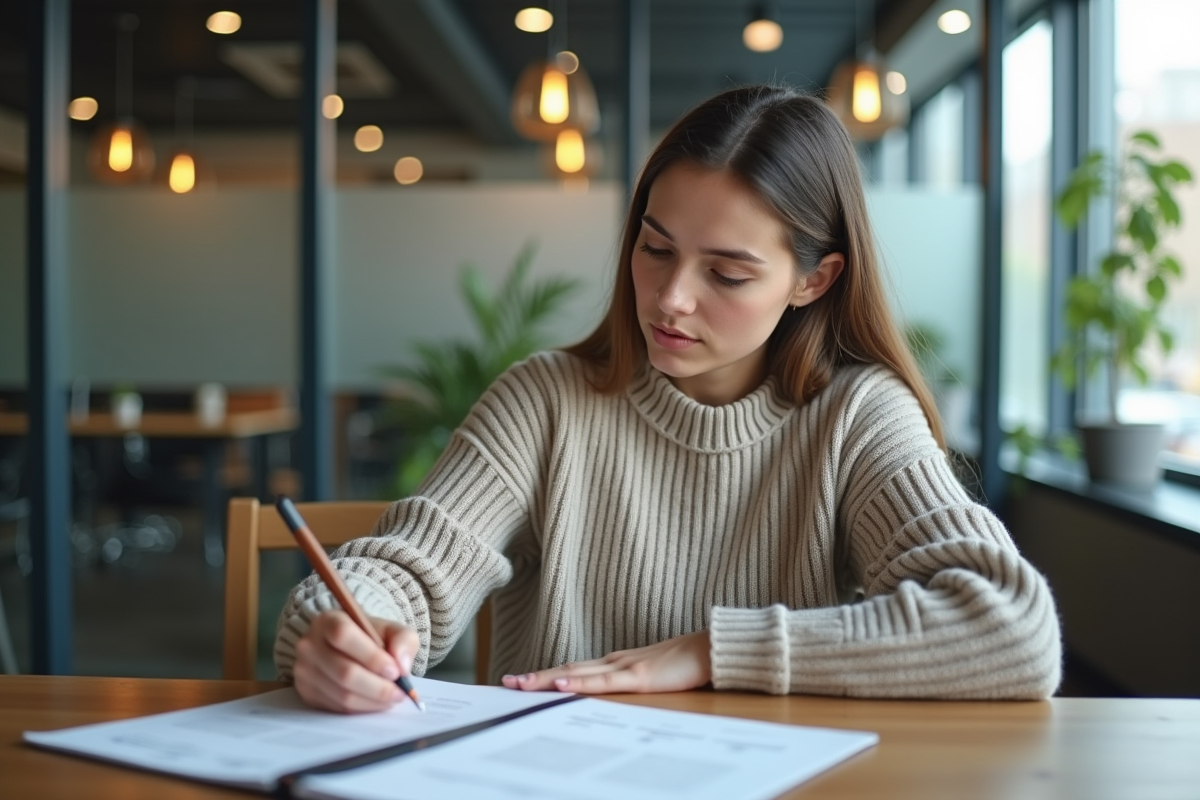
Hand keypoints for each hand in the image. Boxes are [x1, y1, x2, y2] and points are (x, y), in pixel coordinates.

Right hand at [292, 610, 419, 712]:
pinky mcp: (306, 693)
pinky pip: (337, 708)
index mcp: (328, 620)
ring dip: (373, 701)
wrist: (348, 649)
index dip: (371, 656)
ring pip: (342, 695)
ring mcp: (304, 671)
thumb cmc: (370, 638)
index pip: (343, 635)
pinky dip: (362, 709)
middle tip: (400, 692)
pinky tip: (376, 702)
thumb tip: (402, 665)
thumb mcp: (391, 629)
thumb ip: (403, 640)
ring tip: (392, 698)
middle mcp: (310, 645)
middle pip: (344, 672)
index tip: (394, 670)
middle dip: (378, 687)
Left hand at [501, 631, 711, 694]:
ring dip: (546, 678)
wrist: (710, 650)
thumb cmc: (684, 664)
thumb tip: (611, 694)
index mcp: (616, 662)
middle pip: (567, 668)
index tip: (521, 680)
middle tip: (505, 682)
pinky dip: (580, 682)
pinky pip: (604, 681)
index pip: (574, 669)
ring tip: (520, 684)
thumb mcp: (651, 676)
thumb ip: (631, 683)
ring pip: (577, 673)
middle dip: (535, 677)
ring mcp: (625, 666)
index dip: (546, 675)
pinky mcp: (639, 676)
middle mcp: (614, 661)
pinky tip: (562, 684)